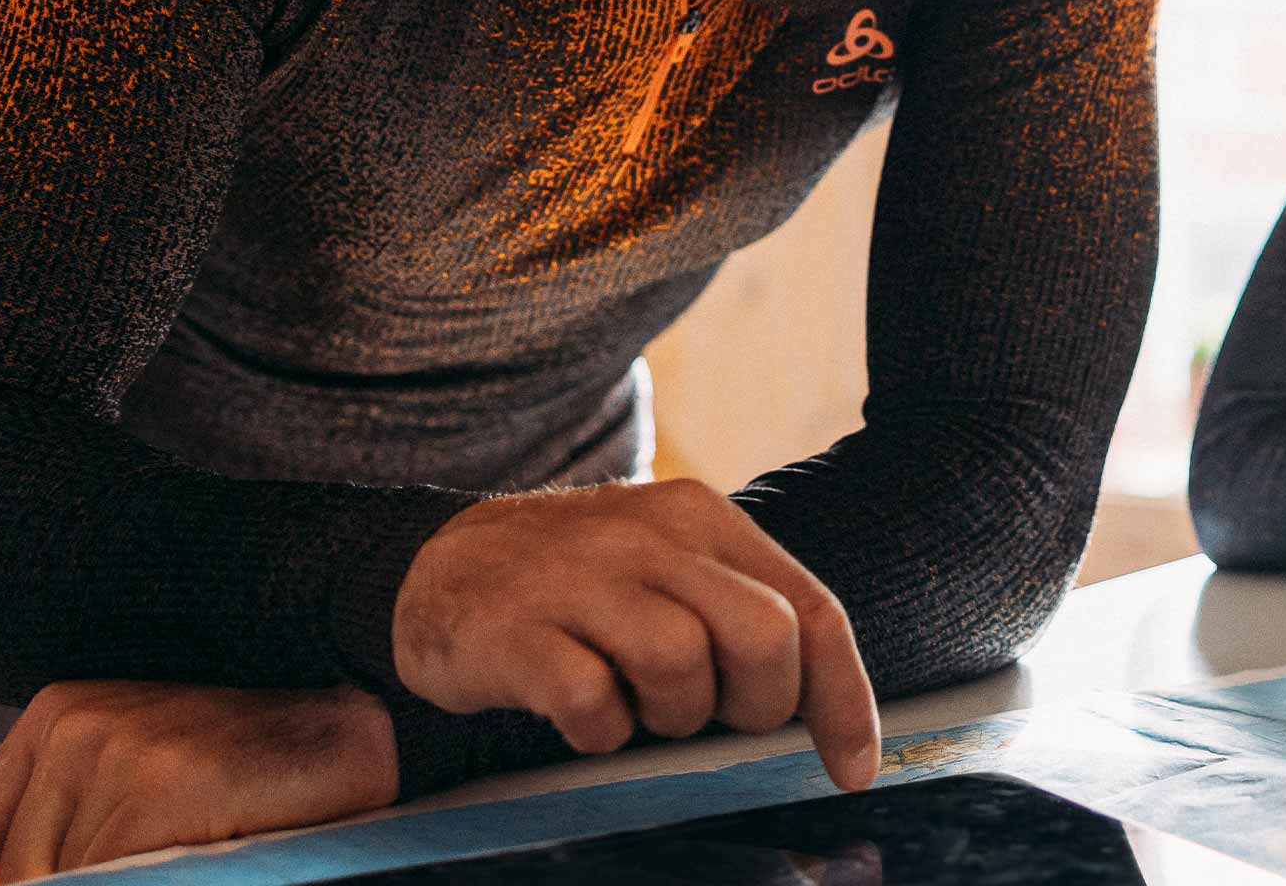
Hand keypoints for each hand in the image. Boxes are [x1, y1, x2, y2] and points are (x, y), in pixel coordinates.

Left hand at [0, 680, 393, 884]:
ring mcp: (118, 748)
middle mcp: (74, 722)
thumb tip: (16, 885)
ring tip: (192, 860)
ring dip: (129, 884)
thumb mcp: (142, 785)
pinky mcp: (165, 781)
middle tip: (155, 872)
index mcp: (56, 714)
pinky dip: (156, 883)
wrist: (368, 723)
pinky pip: (121, 879)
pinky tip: (207, 862)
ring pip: (71, 879)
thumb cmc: (258, 771)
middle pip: (23, 872)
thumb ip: (81, 830)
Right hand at [393, 478, 879, 790]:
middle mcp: (647, 535)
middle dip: (756, 705)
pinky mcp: (514, 629)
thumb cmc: (577, 587)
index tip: (854, 767)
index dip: (843, 697)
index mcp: (700, 519)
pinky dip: (600, 730)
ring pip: (682, 666)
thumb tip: (820, 715)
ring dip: (672, 716)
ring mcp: (577, 578)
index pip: (808, 608)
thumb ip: (737, 615)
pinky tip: (580, 714)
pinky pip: (593, 702)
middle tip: (711, 717)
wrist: (432, 565)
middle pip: (762, 636)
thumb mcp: (666, 571)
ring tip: (636, 707)